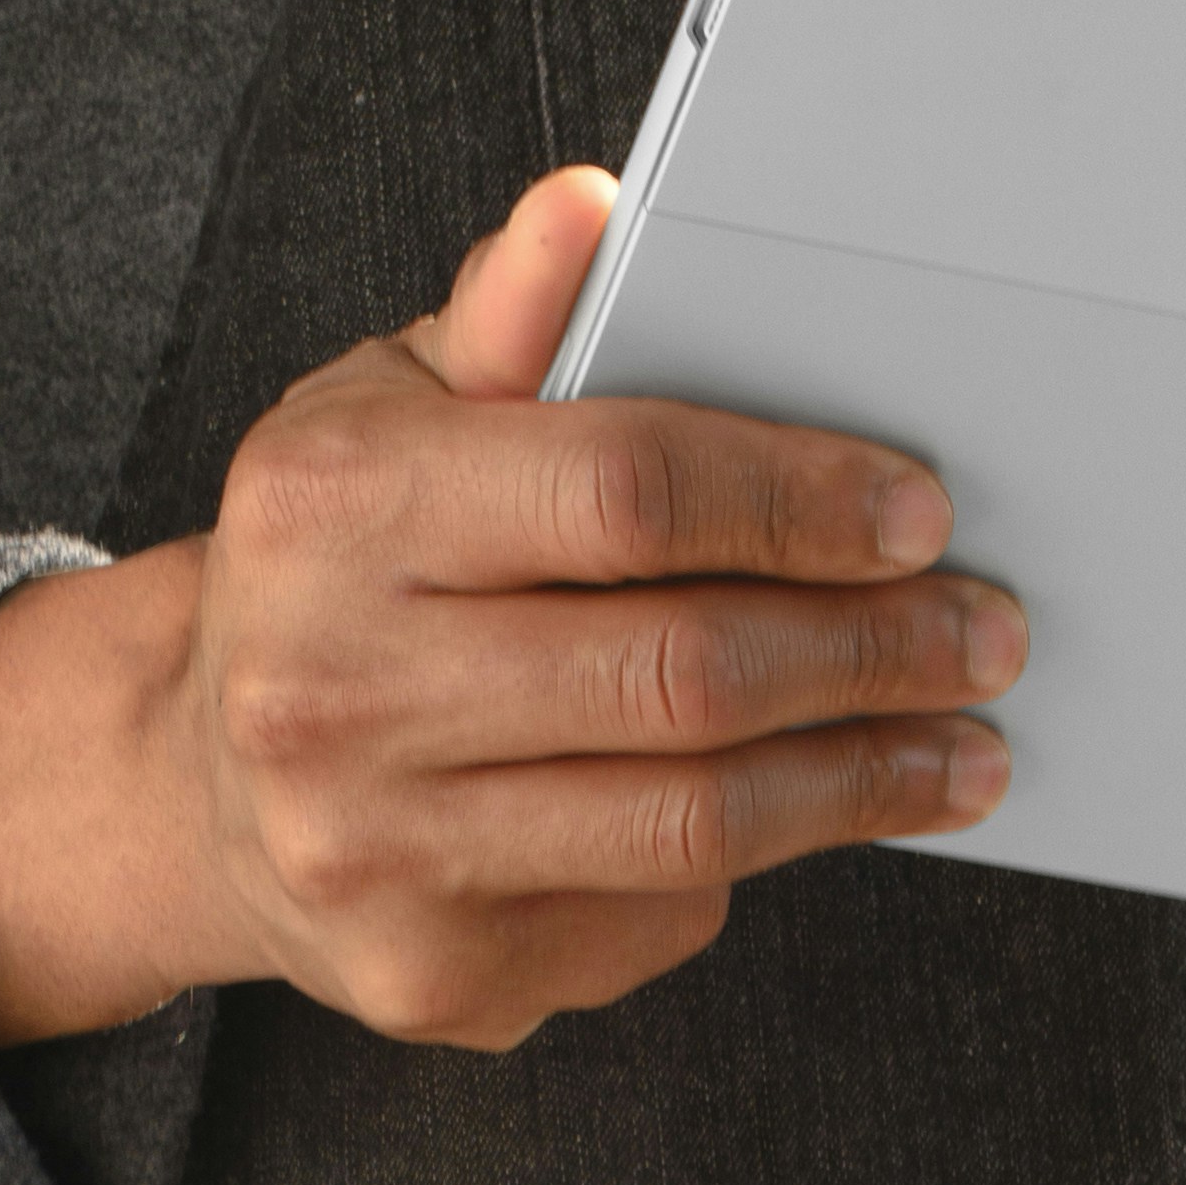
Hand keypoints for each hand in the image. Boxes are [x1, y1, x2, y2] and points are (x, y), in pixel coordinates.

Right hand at [0, 167, 1021, 1052]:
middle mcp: (334, 689)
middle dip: (866, 654)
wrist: (204, 785)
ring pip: (688, 824)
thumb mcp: (393, 410)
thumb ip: (510, 321)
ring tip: (956, 746)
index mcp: (331, 510)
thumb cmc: (344, 569)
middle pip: (677, 674)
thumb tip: (597, 210)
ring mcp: (380, 853)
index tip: (918, 515)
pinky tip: (812, 809)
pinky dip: (753, 859)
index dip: (796, 503)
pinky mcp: (434, 975)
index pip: (621, 492)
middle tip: (980, 637)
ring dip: (857, 781)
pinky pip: (651, 915)